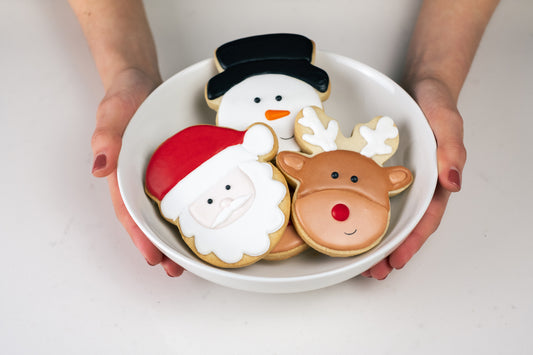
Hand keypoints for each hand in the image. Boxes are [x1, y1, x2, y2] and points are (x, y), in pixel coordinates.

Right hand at [91, 67, 184, 276]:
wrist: (142, 83)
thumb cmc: (124, 99)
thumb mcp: (112, 113)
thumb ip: (106, 138)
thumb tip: (99, 166)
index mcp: (122, 174)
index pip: (130, 212)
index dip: (140, 237)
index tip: (153, 257)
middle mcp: (141, 179)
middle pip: (149, 220)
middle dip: (161, 246)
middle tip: (176, 269)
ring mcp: (159, 174)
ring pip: (166, 211)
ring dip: (176, 235)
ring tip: (190, 259)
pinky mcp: (175, 166)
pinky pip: (182, 192)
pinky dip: (189, 210)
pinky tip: (202, 222)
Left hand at [362, 77, 465, 279]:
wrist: (420, 85)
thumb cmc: (437, 104)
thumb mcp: (447, 123)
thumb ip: (452, 151)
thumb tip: (453, 183)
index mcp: (434, 180)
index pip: (425, 219)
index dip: (412, 242)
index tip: (398, 261)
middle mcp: (415, 184)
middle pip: (403, 224)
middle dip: (389, 250)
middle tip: (372, 272)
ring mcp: (397, 179)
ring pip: (386, 214)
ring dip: (373, 238)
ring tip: (358, 260)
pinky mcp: (380, 169)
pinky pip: (370, 193)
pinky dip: (361, 210)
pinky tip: (346, 220)